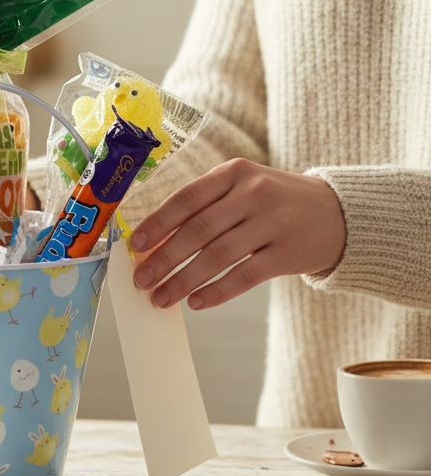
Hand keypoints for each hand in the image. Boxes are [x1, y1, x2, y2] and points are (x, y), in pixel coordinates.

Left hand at [129, 158, 345, 310]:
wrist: (340, 213)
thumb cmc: (274, 202)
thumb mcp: (243, 187)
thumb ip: (205, 207)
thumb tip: (156, 242)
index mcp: (233, 172)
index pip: (186, 198)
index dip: (158, 223)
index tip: (136, 247)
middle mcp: (253, 193)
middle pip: (198, 230)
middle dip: (164, 259)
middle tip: (141, 280)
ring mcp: (273, 223)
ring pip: (218, 256)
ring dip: (184, 280)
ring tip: (161, 298)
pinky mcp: (289, 253)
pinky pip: (245, 276)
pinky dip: (217, 291)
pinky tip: (196, 303)